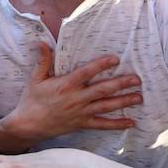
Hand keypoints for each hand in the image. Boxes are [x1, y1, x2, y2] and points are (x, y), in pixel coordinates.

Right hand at [0, 43, 139, 147]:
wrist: (28, 125)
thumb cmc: (31, 100)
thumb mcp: (35, 78)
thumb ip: (42, 61)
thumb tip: (41, 42)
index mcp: (65, 85)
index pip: (87, 73)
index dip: (101, 65)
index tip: (115, 59)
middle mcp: (76, 99)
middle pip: (102, 90)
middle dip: (121, 84)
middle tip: (137, 79)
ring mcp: (81, 113)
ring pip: (106, 106)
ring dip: (124, 101)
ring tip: (139, 97)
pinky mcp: (82, 124)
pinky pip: (102, 125)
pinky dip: (117, 124)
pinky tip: (131, 122)